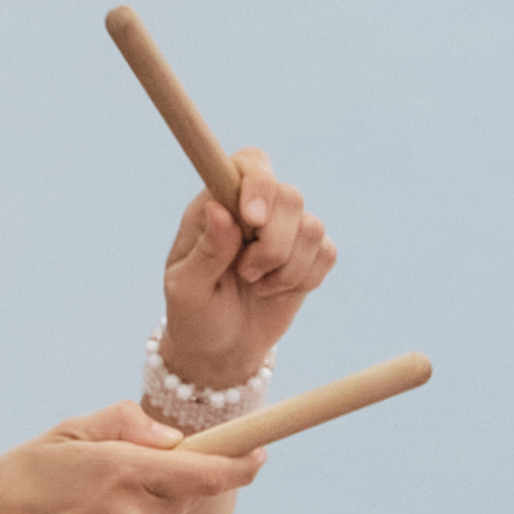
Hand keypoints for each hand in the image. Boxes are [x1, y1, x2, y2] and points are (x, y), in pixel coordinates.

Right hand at [0, 408, 250, 513]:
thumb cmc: (18, 485)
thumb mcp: (63, 434)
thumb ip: (123, 424)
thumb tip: (172, 438)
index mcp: (119, 471)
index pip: (204, 471)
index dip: (239, 463)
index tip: (259, 453)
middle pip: (188, 491)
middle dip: (176, 475)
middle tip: (127, 469)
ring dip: (148, 504)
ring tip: (92, 504)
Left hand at [154, 146, 335, 390]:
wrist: (220, 350)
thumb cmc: (194, 316)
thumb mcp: (186, 290)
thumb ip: (205, 252)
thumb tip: (218, 210)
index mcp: (219, 203)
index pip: (249, 163)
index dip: (258, 184)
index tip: (252, 221)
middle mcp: (255, 208)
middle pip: (290, 196)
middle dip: (272, 246)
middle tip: (245, 273)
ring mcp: (286, 229)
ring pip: (313, 228)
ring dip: (286, 269)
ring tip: (256, 285)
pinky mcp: (309, 254)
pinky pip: (326, 254)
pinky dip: (304, 280)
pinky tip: (277, 291)